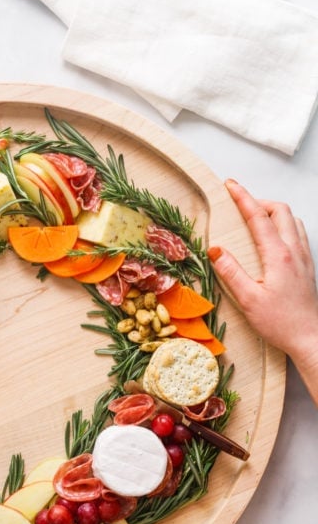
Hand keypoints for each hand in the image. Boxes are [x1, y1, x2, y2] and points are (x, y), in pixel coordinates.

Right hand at [209, 180, 317, 400]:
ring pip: (292, 220)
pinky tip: (273, 237)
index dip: (243, 197)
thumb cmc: (280, 323)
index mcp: (279, 255)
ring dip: (273, 212)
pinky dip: (283, 225)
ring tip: (254, 218)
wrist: (311, 339)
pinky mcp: (307, 266)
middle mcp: (295, 251)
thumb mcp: (248, 300)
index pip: (259, 217)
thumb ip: (231, 272)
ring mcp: (304, 257)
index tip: (230, 185)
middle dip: (259, 200)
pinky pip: (298, 233)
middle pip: (280, 210)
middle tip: (240, 203)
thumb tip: (215, 249)